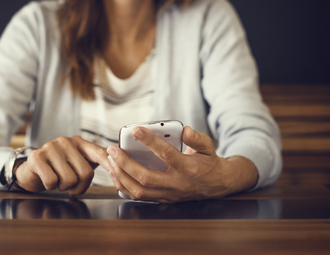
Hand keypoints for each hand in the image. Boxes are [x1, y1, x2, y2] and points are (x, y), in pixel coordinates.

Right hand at [15, 136, 110, 195]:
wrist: (31, 171)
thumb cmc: (59, 169)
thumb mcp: (78, 163)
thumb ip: (96, 161)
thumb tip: (117, 165)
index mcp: (80, 143)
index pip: (100, 153)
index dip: (109, 163)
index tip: (117, 170)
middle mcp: (67, 141)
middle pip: (86, 173)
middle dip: (78, 186)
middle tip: (69, 184)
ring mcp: (51, 147)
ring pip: (69, 179)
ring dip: (63, 187)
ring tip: (57, 179)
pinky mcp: (37, 157)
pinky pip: (52, 181)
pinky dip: (50, 186)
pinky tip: (46, 179)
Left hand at [106, 126, 257, 202]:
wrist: (218, 185)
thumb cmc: (208, 162)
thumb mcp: (208, 146)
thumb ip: (196, 138)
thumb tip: (185, 130)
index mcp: (189, 168)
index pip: (166, 154)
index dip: (150, 141)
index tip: (135, 130)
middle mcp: (177, 184)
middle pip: (146, 177)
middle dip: (126, 163)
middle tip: (113, 149)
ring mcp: (168, 194)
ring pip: (139, 191)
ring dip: (121, 177)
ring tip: (111, 161)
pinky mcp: (163, 199)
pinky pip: (139, 197)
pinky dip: (124, 186)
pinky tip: (116, 174)